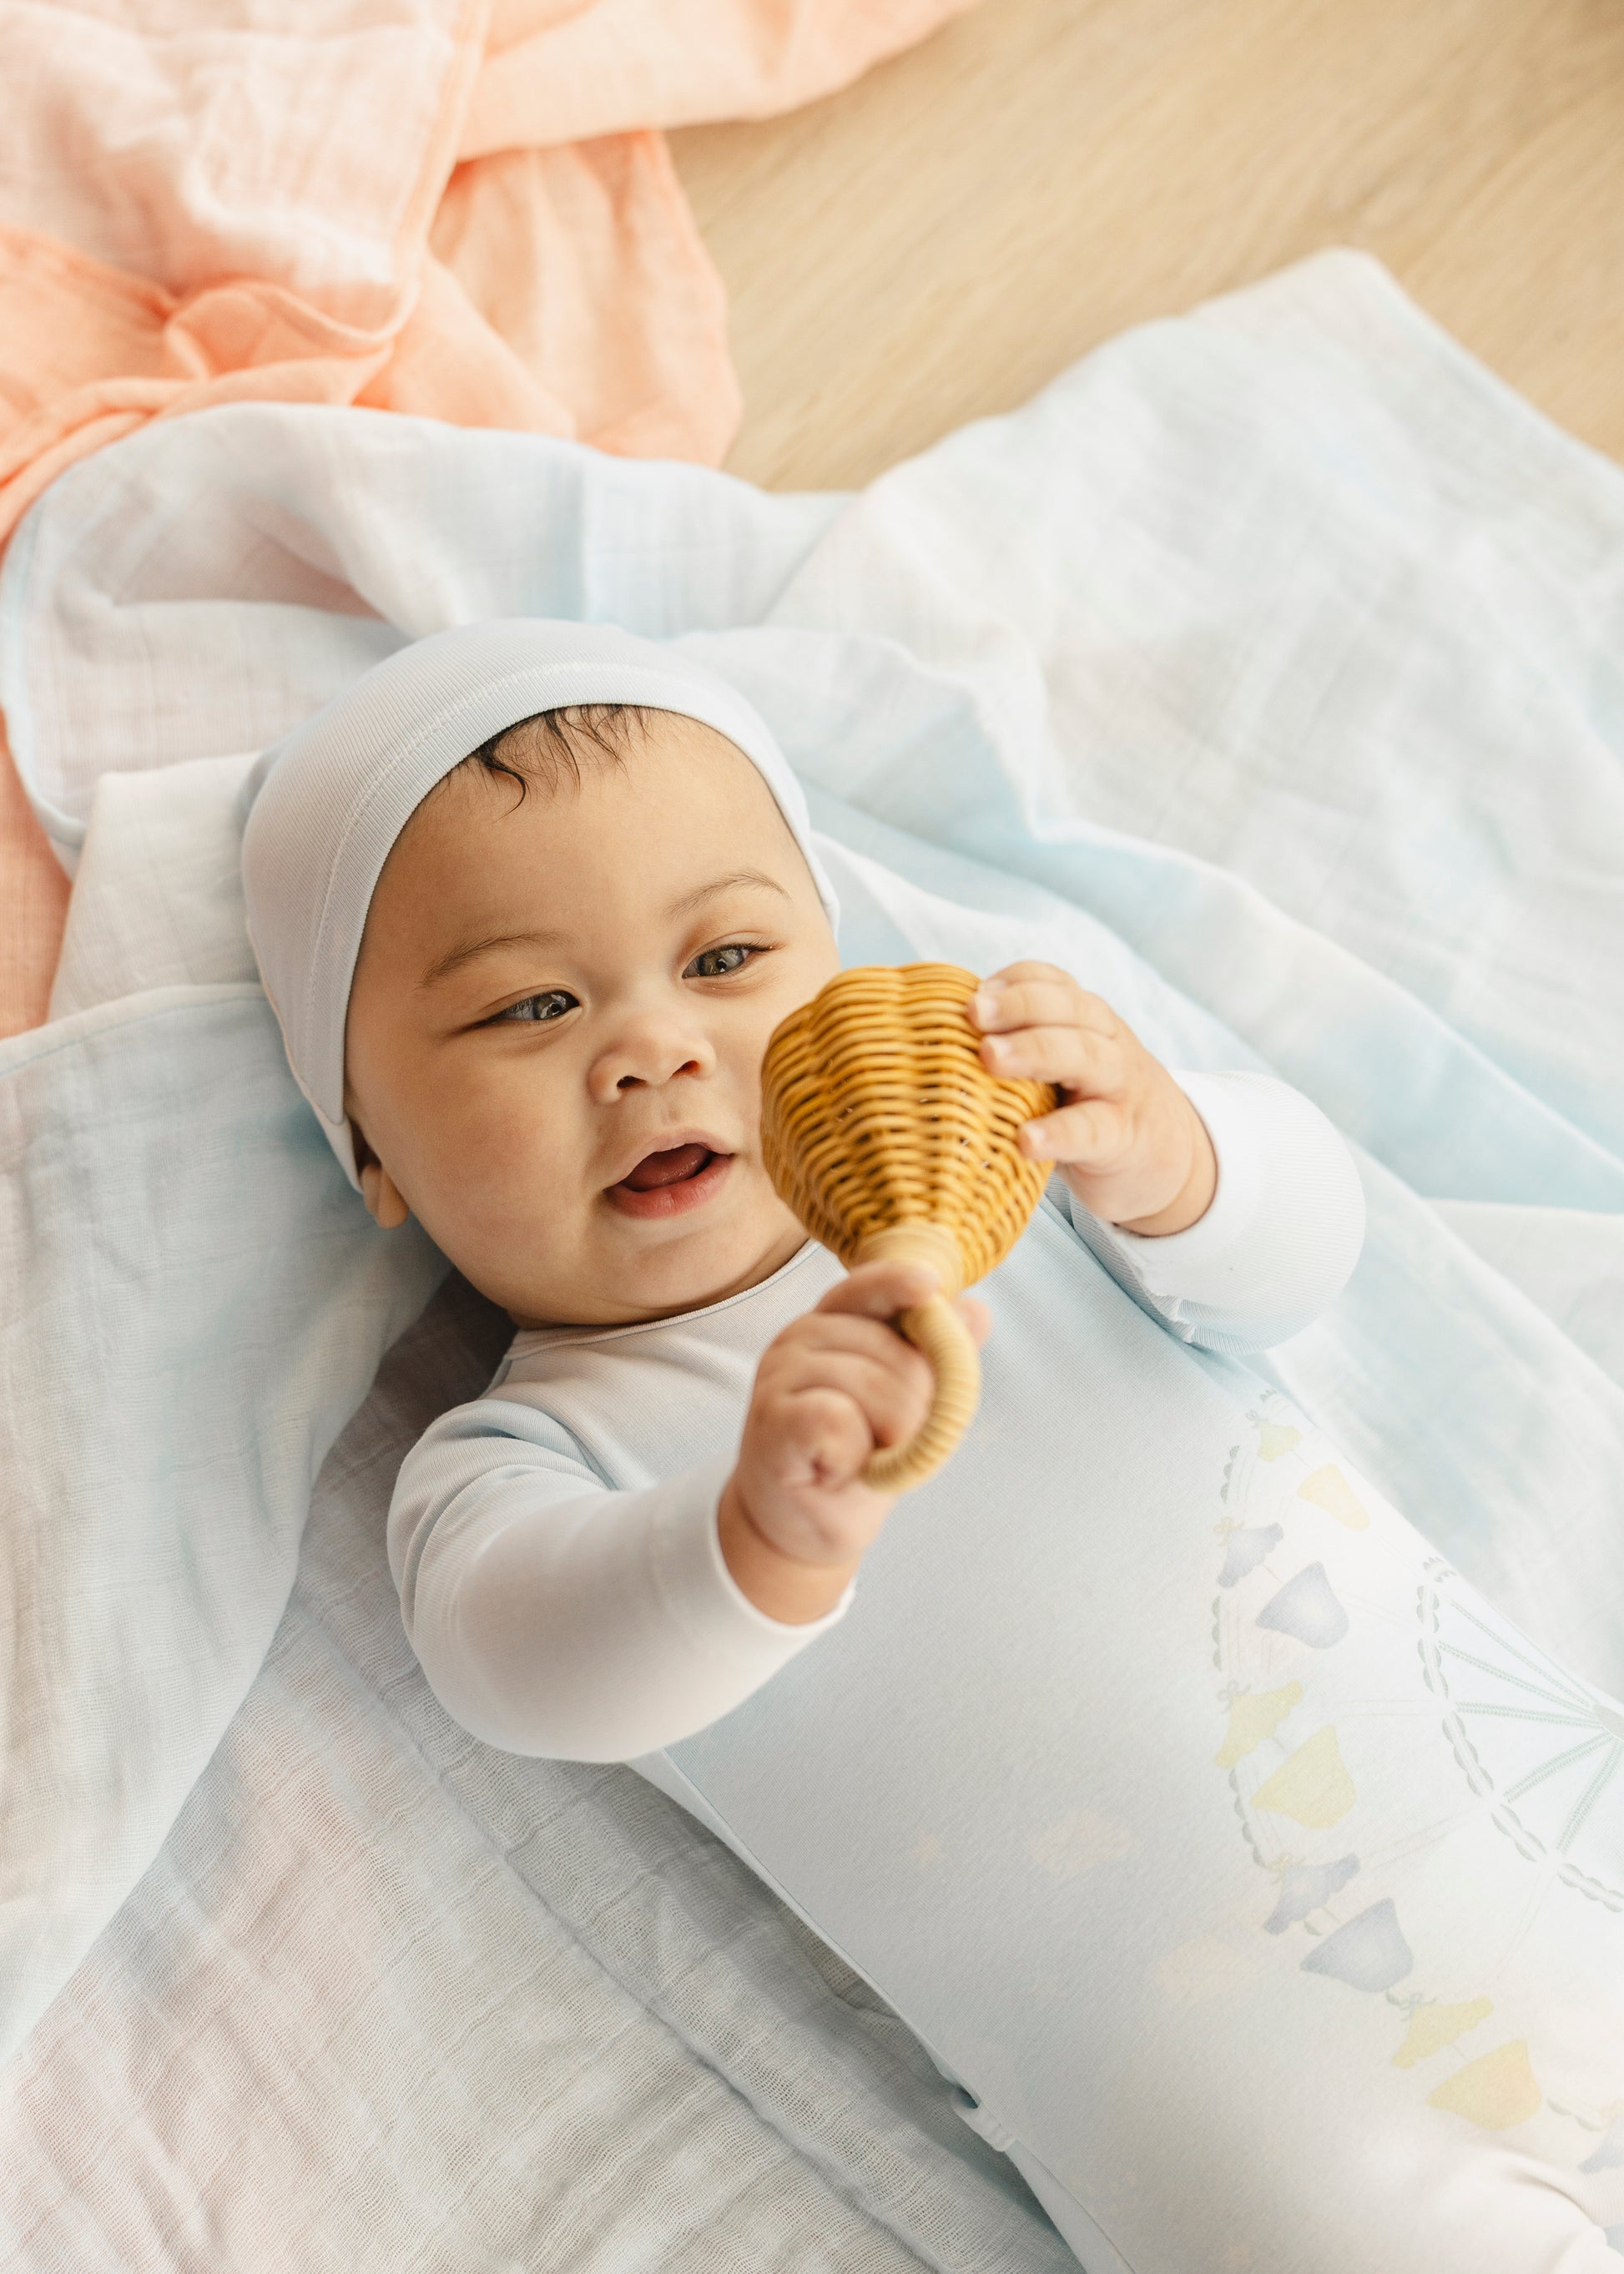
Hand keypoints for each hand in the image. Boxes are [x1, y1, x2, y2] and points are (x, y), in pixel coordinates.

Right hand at [718, 1261, 989, 1623]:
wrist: (801, 1527)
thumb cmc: (854, 1460)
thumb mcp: (905, 1406)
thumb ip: (934, 1358)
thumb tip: (977, 1311)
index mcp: (833, 1322)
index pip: (868, 1288)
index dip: (898, 1285)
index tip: (928, 1287)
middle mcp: (799, 1337)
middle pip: (897, 1356)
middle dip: (915, 1410)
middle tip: (884, 1445)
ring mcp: (778, 1376)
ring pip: (875, 1391)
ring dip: (886, 1441)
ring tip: (858, 1460)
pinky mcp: (771, 1421)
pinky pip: (836, 1421)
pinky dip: (851, 1455)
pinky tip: (833, 1470)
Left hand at [968, 961, 1216, 1234]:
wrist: (1170, 1159)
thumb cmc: (1089, 1105)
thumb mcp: (1062, 1065)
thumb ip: (1017, 1046)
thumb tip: (932, 1039)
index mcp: (1085, 1020)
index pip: (1052, 982)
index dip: (1013, 983)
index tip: (970, 994)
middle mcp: (1106, 1043)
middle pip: (1070, 1009)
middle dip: (1020, 1006)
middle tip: (973, 1014)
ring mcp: (1119, 1089)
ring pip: (1087, 1056)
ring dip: (1037, 1051)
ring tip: (991, 1058)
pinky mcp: (1123, 1139)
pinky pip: (1093, 1130)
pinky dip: (1059, 1133)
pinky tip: (1025, 1140)